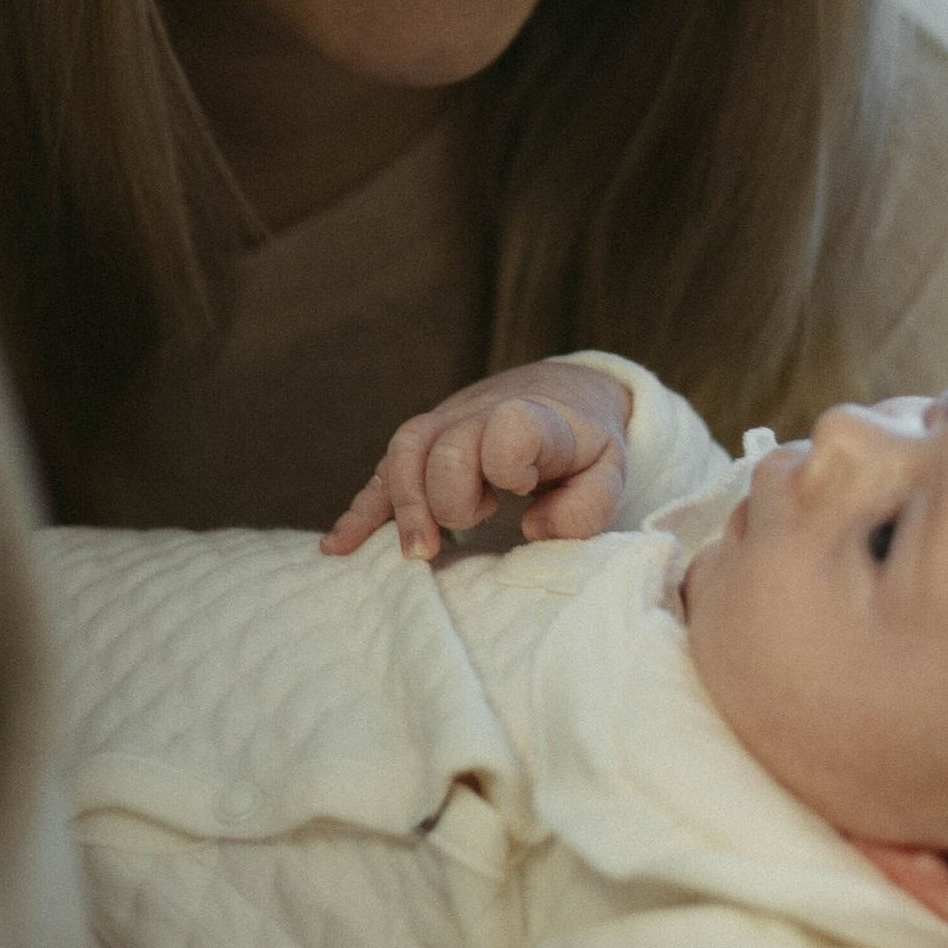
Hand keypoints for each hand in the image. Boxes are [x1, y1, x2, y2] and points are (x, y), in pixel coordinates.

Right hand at [324, 360, 632, 561]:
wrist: (560, 394)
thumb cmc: (583, 444)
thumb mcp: (609, 471)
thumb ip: (587, 504)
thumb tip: (534, 528)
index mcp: (532, 417)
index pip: (506, 427)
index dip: (507, 462)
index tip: (522, 492)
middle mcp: (478, 414)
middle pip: (441, 446)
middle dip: (448, 498)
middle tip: (467, 532)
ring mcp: (444, 426)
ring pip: (403, 450)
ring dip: (403, 505)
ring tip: (415, 554)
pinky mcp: (423, 448)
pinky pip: (382, 475)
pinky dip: (360, 511)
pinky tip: (338, 547)